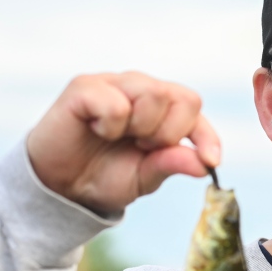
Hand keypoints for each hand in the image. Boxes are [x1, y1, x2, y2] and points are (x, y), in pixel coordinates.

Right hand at [26, 72, 219, 215]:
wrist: (60, 186)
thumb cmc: (105, 176)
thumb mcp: (145, 177)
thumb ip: (172, 164)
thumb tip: (205, 164)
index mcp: (160, 108)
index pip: (193, 107)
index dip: (206, 135)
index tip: (211, 160)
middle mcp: (140, 88)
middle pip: (182, 97)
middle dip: (168, 133)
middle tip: (141, 146)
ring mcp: (113, 83)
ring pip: (153, 95)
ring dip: (141, 128)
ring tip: (118, 138)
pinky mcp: (85, 87)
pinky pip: (117, 103)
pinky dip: (111, 125)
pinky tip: (96, 129)